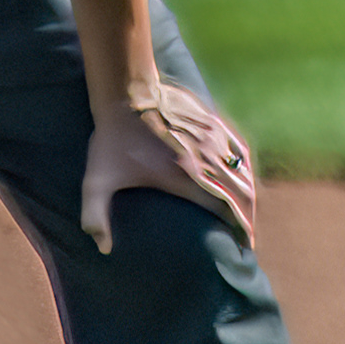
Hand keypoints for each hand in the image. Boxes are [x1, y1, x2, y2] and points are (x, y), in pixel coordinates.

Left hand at [83, 83, 256, 251]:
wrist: (126, 94)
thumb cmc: (111, 140)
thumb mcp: (96, 180)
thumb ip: (95, 216)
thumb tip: (102, 249)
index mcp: (185, 178)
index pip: (225, 209)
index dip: (239, 230)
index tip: (243, 247)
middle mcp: (206, 160)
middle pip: (242, 194)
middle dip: (249, 219)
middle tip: (247, 239)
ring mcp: (213, 141)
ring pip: (244, 173)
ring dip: (250, 197)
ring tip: (248, 215)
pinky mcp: (214, 127)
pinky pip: (240, 152)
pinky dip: (246, 171)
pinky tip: (245, 181)